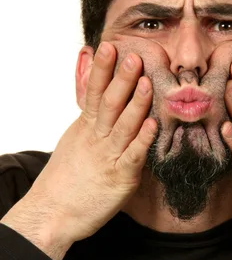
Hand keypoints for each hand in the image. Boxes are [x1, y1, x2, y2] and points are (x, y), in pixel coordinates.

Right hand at [21, 43, 156, 246]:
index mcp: (86, 126)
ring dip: (136, 103)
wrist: (52, 213)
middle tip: (134, 56)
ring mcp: (108, 157)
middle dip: (122, 79)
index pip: (94, 91)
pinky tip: (151, 125)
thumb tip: (91, 85)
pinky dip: (142, 140)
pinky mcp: (120, 178)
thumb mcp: (75, 137)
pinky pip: (133, 156)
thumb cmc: (67, 176)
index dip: (102, 69)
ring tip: (147, 82)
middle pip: (109, 103)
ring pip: (123, 125)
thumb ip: (88, 112)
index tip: (110, 46)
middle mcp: (97, 138)